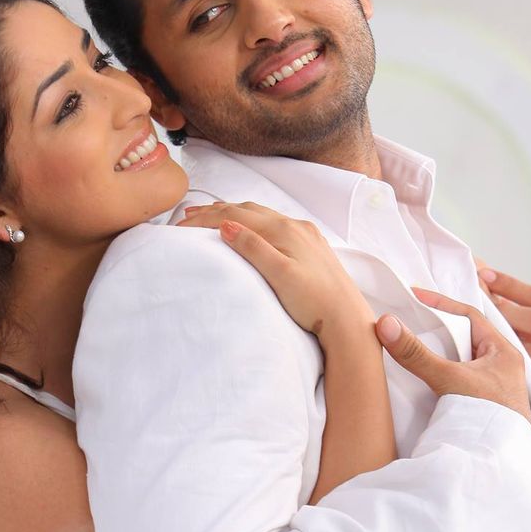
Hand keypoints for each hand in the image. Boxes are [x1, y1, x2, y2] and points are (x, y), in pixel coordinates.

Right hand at [177, 202, 373, 338]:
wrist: (347, 321)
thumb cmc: (314, 302)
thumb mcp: (280, 275)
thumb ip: (253, 248)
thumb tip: (226, 225)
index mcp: (284, 230)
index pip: (237, 216)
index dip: (207, 218)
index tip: (183, 224)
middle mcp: (296, 227)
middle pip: (248, 211)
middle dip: (217, 211)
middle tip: (189, 216)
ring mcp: (305, 236)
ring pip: (262, 216)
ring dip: (235, 214)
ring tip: (213, 218)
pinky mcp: (312, 247)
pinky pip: (275, 225)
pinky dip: (254, 223)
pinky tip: (250, 229)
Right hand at [376, 288, 530, 422]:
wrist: (502, 463)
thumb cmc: (489, 419)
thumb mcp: (449, 379)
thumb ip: (417, 354)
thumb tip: (387, 324)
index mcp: (504, 353)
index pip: (472, 316)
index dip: (443, 305)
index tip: (417, 298)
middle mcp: (503, 368)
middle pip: (468, 337)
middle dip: (442, 329)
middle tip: (414, 321)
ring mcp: (495, 389)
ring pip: (466, 360)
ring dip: (444, 354)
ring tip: (419, 347)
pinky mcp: (485, 407)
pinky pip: (463, 380)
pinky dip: (446, 375)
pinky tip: (432, 379)